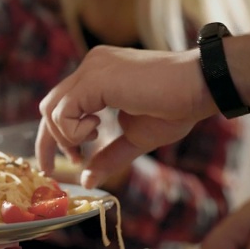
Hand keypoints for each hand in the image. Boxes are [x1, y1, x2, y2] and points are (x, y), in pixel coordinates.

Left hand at [35, 45, 216, 188]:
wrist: (201, 88)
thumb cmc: (175, 108)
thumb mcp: (134, 139)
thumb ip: (108, 156)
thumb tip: (86, 181)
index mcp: (97, 76)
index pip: (59, 105)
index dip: (52, 137)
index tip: (60, 163)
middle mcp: (90, 67)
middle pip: (48, 107)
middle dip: (50, 141)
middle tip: (73, 160)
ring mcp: (91, 69)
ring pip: (50, 110)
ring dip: (66, 136)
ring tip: (93, 137)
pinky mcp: (94, 78)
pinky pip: (63, 112)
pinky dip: (74, 131)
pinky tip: (98, 128)